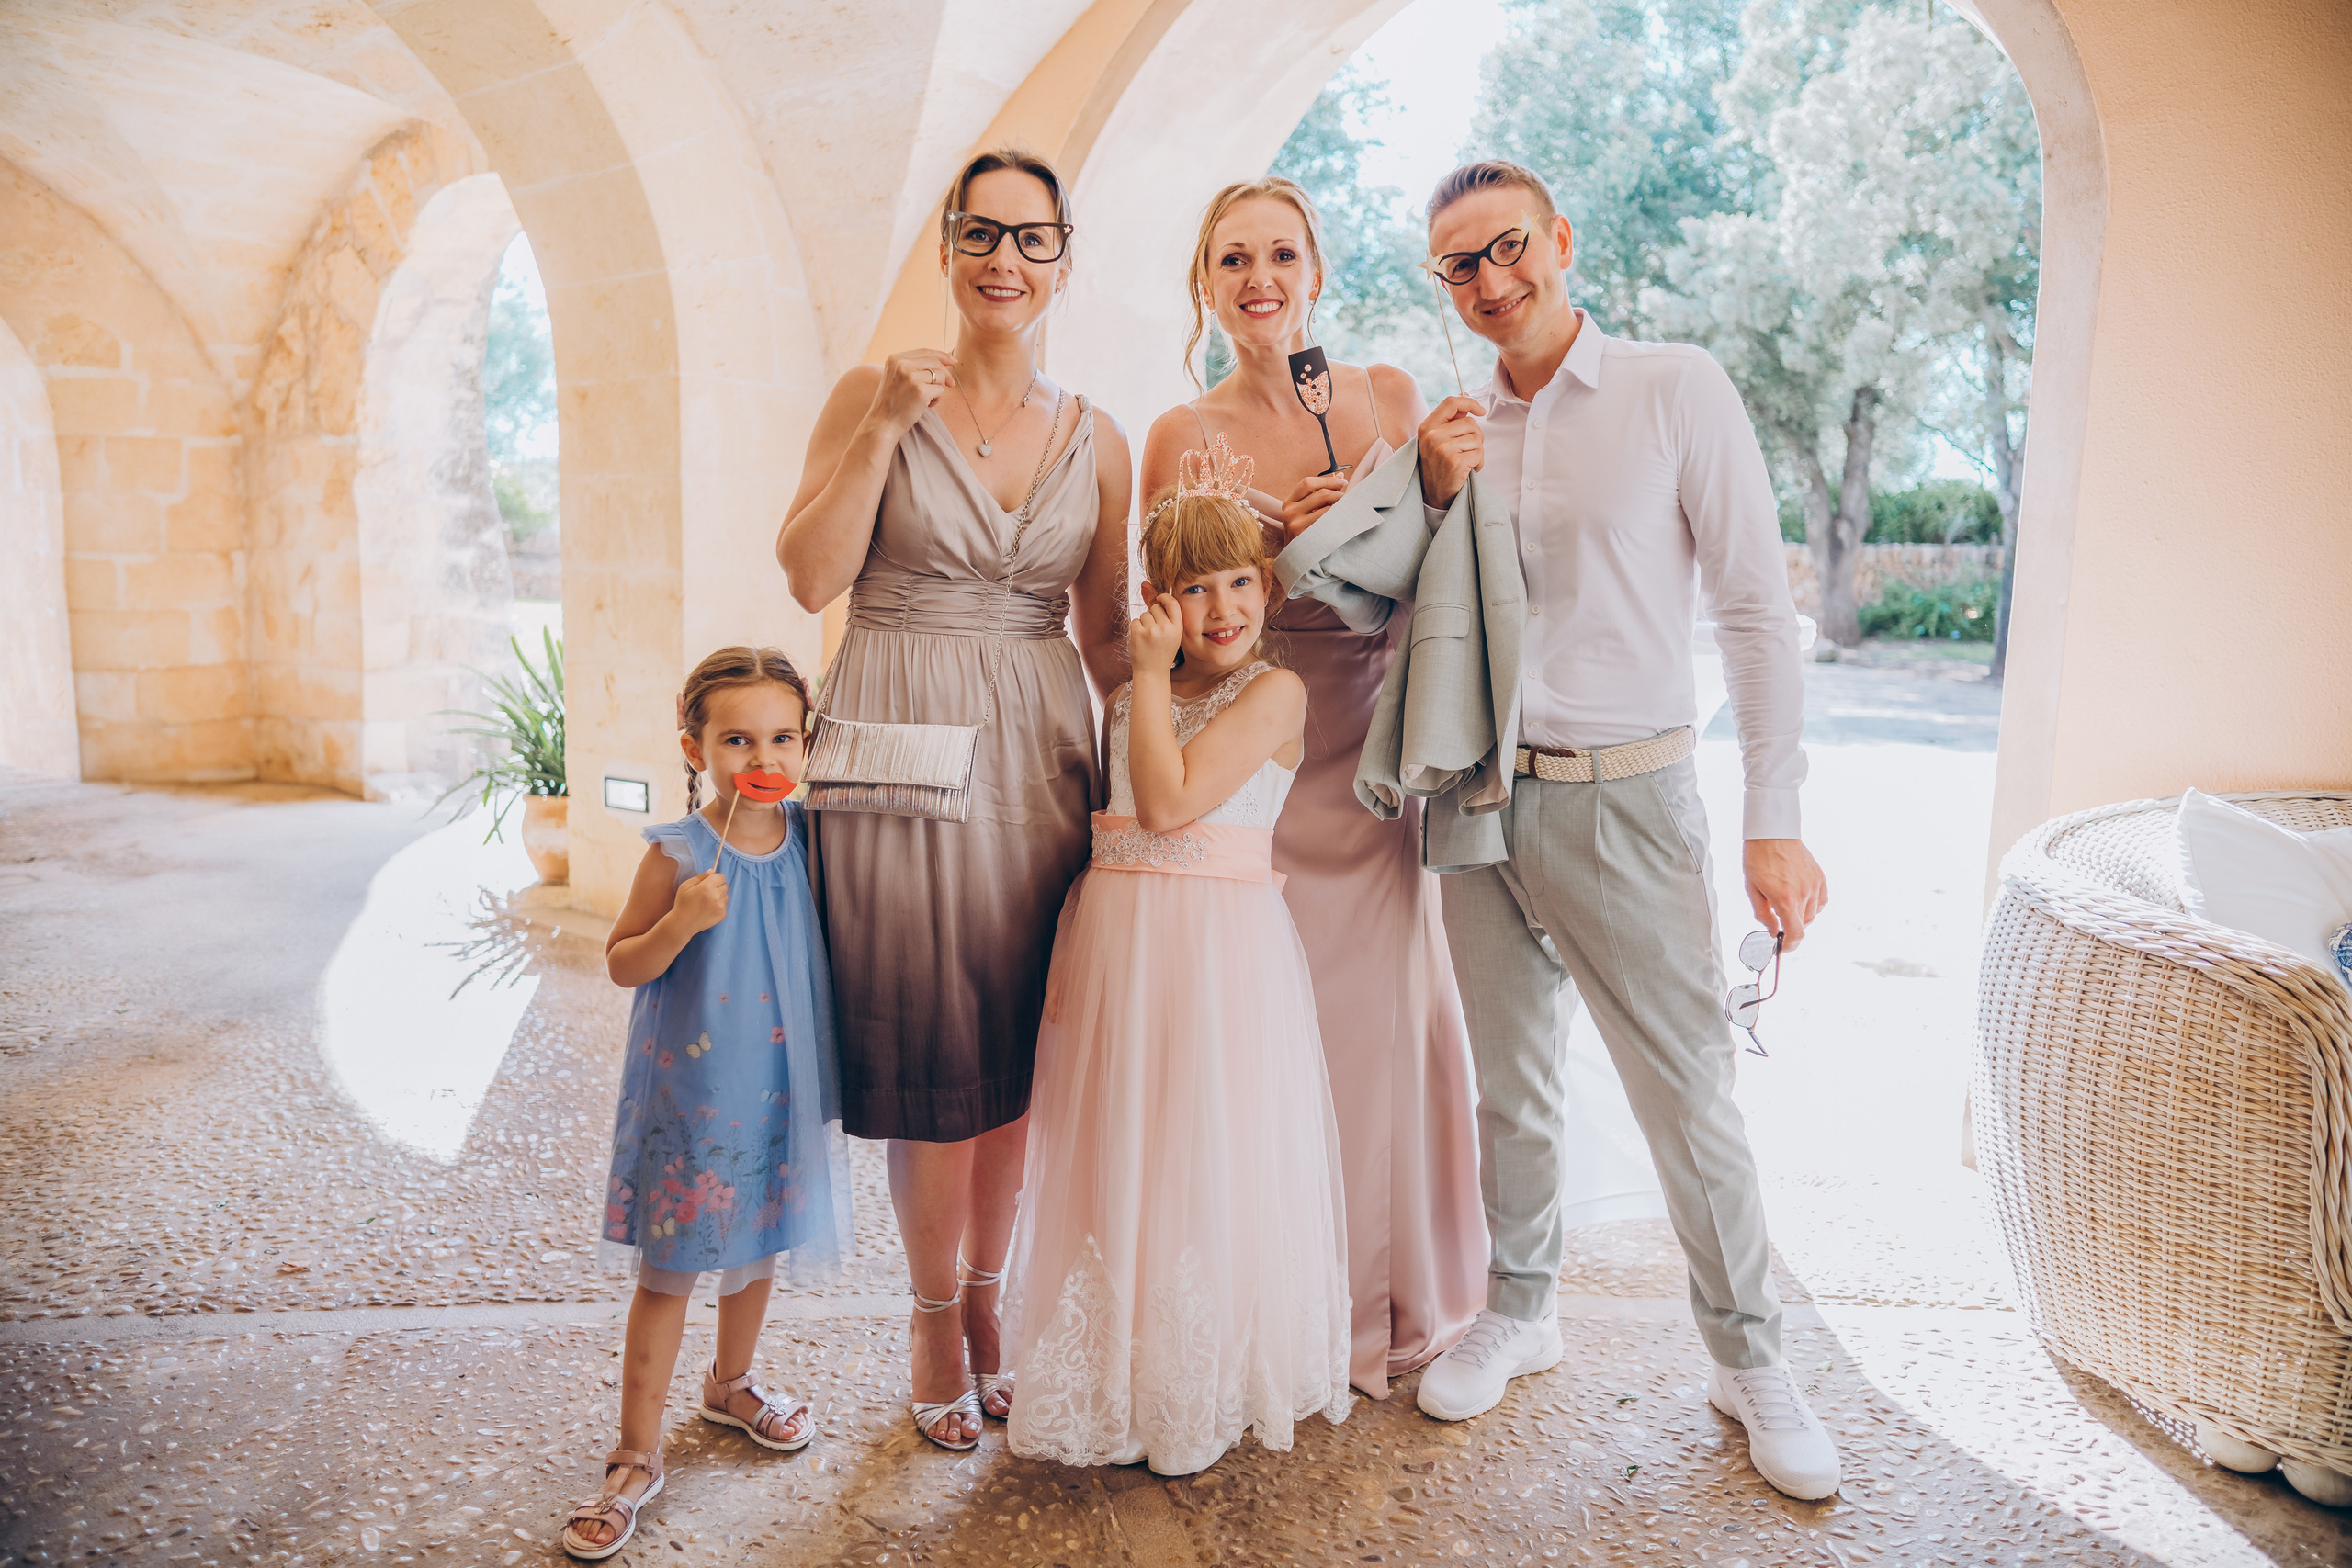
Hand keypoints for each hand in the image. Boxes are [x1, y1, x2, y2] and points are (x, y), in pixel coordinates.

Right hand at [673, 869, 729, 934]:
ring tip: (707, 902)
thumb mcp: (686, 886)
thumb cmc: (682, 903)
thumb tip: (712, 871)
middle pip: (725, 885)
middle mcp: (716, 896)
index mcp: (707, 887)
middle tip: (707, 893)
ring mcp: (720, 906)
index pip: (721, 876)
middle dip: (717, 887)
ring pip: (726, 895)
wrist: (683, 923)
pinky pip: (725, 905)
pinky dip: (719, 906)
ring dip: (719, 896)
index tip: (709, 882)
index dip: (715, 878)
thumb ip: (700, 877)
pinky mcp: (722, 915)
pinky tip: (708, 909)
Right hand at [867, 349, 956, 436]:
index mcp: (895, 359)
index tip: (953, 361)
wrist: (882, 424)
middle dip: (946, 374)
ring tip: (928, 399)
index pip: (925, 351)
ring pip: (940, 376)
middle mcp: (902, 364)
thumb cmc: (892, 403)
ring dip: (938, 389)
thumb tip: (943, 361)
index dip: (941, 355)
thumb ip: (913, 367)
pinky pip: (940, 390)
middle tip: (950, 385)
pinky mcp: (920, 391)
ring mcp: (911, 377)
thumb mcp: (896, 377)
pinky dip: (937, 399)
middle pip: (935, 362)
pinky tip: (926, 406)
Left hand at [1128, 591, 1181, 676]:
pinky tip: (1141, 640)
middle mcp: (1166, 628)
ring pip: (1144, 614)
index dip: (1165, 598)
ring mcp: (1151, 631)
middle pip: (1155, 608)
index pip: (1173, 603)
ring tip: (1148, 638)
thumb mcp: (1172, 635)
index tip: (1160, 599)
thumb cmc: (1162, 652)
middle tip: (1154, 632)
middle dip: (1152, 616)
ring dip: (1143, 623)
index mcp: (1177, 628)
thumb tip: (1147, 585)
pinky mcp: (1138, 634)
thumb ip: (1165, 614)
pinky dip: (1136, 629)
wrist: (1152, 672)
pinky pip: (1134, 621)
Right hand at [1278, 471, 1349, 540]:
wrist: (1296, 560)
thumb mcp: (1307, 512)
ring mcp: (1295, 524)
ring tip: (1347, 511)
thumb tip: (1339, 476)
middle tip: (1349, 499)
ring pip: (1327, 508)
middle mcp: (1289, 511)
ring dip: (1341, 508)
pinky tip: (1342, 522)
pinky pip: (1328, 522)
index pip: (1308, 483)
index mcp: (1289, 502)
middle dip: (1339, 494)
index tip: (1343, 482)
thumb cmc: (1305, 533)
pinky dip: (1338, 519)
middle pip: (1320, 494)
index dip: (1327, 481)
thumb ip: (1320, 494)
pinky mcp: (1304, 535)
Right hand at [1416, 395, 1485, 509]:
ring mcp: (1442, 449)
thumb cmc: (1438, 466)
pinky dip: (1479, 463)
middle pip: (1471, 423)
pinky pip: (1479, 454)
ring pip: (1477, 439)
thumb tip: (1467, 397)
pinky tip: (1468, 470)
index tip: (1480, 411)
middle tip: (1466, 451)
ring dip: (1477, 452)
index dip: (1469, 403)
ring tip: (1466, 462)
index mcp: (1427, 427)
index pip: (1451, 402)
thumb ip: (1450, 420)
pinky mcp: (1454, 462)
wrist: (1434, 495)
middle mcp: (1432, 436)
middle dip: (1476, 438)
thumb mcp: (1437, 440)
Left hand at [1743, 839, 1826, 948]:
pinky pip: (1822, 901)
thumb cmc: (1758, 859)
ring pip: (1813, 914)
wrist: (1772, 833)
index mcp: (1785, 899)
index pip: (1796, 933)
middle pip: (1803, 925)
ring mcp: (1814, 885)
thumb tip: (1773, 931)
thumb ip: (1763, 914)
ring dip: (1801, 916)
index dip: (1791, 945)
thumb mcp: (1752, 889)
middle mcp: (1803, 893)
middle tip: (1778, 920)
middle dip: (1790, 928)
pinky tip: (1802, 899)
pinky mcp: (1820, 877)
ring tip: (1787, 904)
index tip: (1785, 947)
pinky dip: (1814, 906)